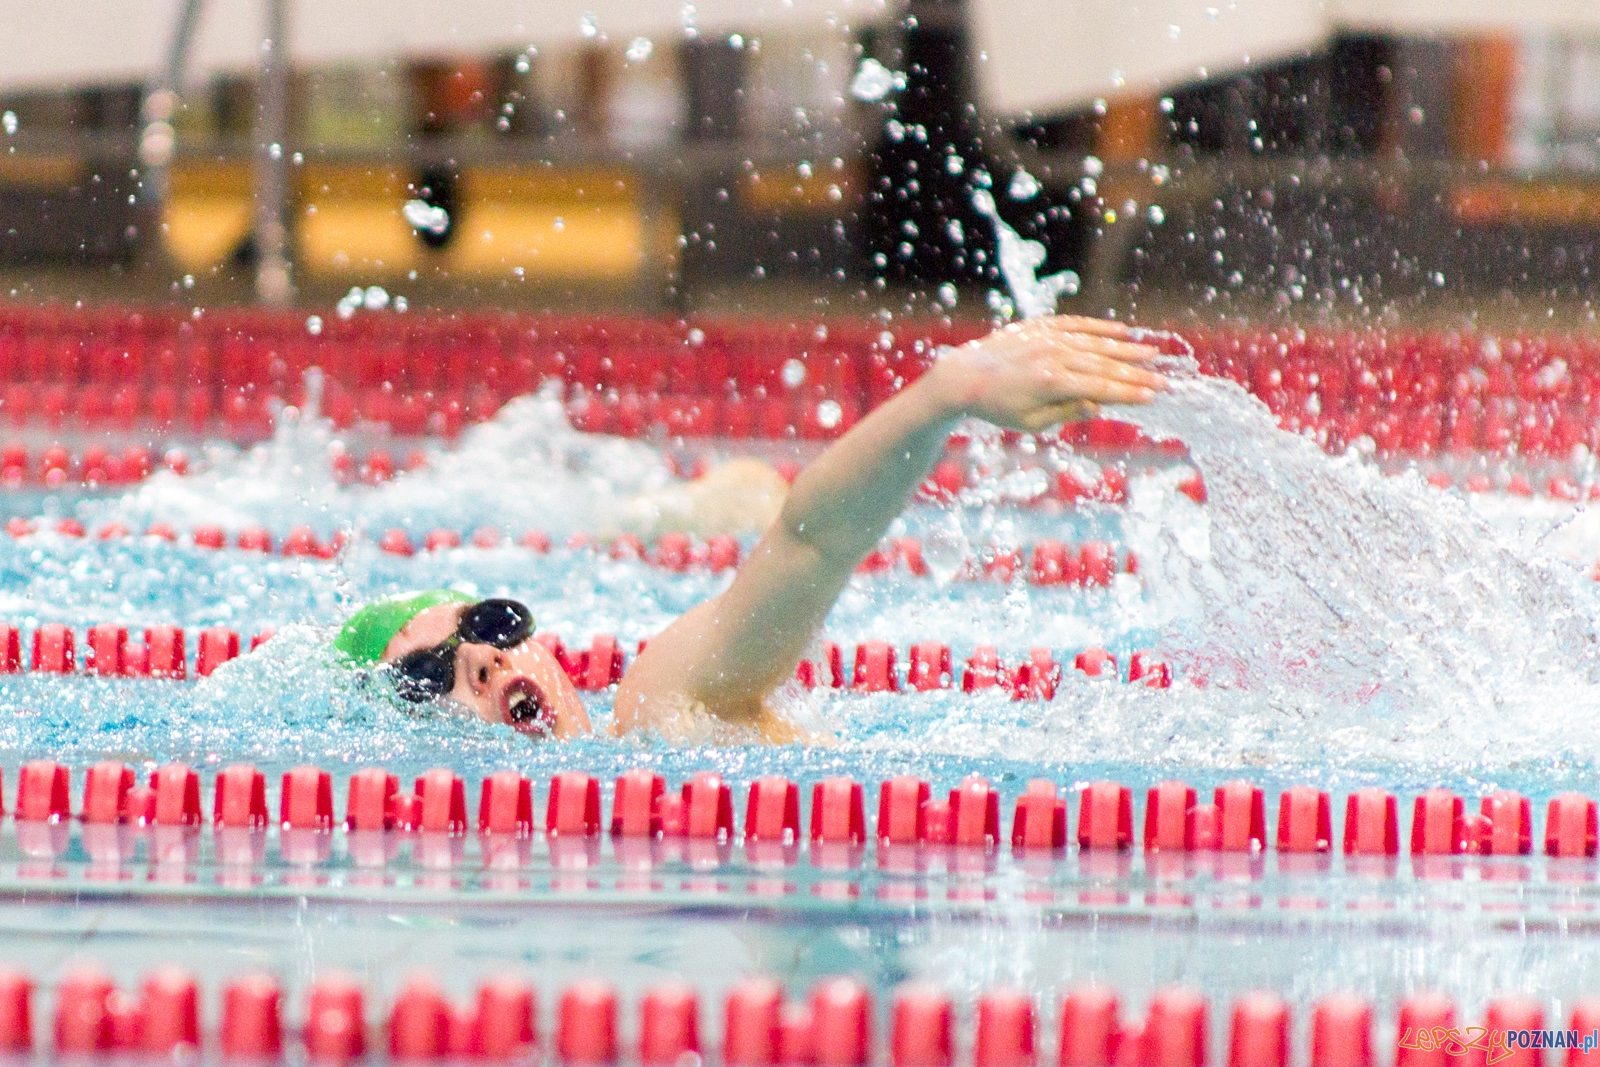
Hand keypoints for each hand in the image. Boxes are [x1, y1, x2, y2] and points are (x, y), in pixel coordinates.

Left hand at [928, 316, 1165, 431]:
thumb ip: (1067, 413)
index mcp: (1052, 384)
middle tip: (1164, 379)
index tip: (1154, 397)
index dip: (1130, 393)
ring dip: (1125, 348)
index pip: (1101, 388)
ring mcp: (1046, 339)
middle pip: (1104, 365)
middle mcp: (1052, 357)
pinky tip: (1122, 331)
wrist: (964, 378)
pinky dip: (1099, 328)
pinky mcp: (1039, 327)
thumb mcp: (1032, 423)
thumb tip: (1099, 405)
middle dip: (1137, 373)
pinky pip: (1075, 324)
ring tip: (1152, 353)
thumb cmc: (998, 408)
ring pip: (1094, 343)